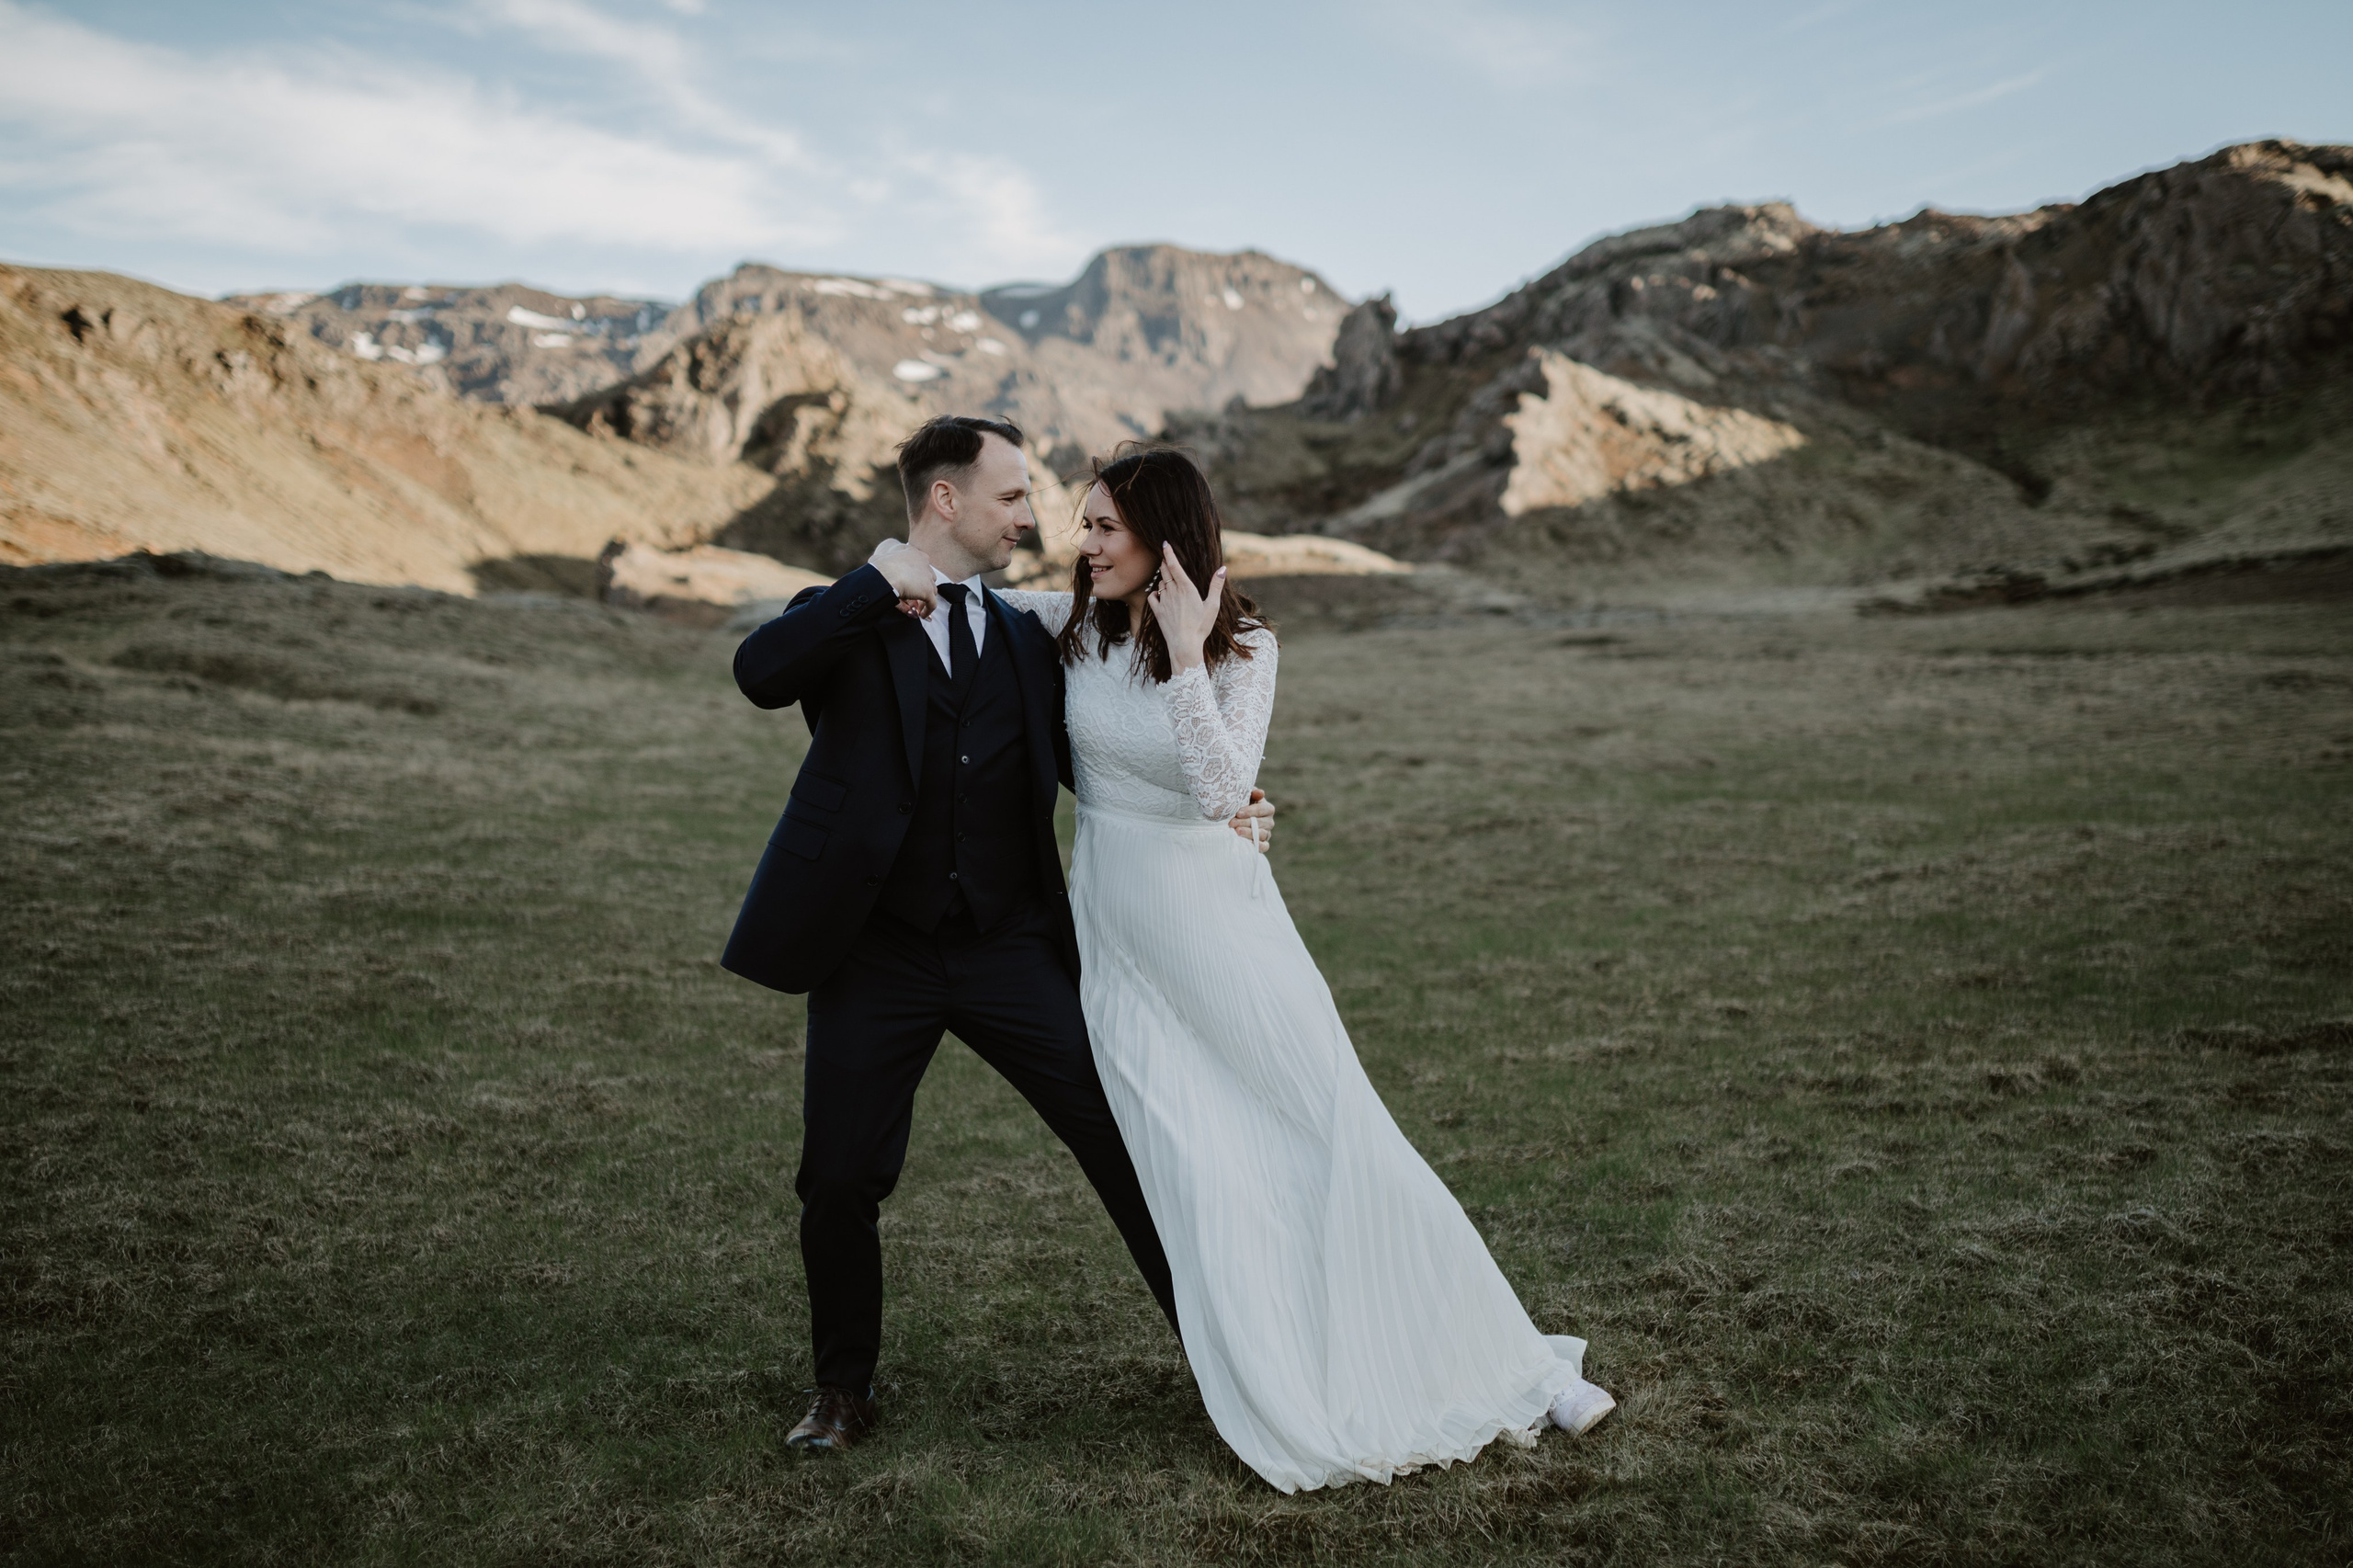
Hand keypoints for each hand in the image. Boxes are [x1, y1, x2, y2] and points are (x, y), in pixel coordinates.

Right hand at [869, 538, 936, 615]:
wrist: (885, 574)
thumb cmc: (878, 566)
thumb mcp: (880, 559)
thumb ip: (880, 559)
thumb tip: (873, 560)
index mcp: (915, 554)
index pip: (922, 566)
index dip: (918, 577)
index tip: (912, 584)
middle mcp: (925, 564)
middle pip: (929, 578)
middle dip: (923, 587)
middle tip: (916, 597)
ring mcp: (928, 578)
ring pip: (932, 591)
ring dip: (925, 599)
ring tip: (917, 607)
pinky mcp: (928, 591)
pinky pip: (932, 604)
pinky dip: (927, 610)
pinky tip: (921, 615)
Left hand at [1146, 543, 1222, 672]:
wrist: (1184, 645)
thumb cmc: (1201, 627)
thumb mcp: (1213, 606)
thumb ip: (1216, 586)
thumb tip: (1223, 568)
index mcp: (1186, 588)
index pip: (1174, 565)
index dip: (1169, 553)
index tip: (1165, 543)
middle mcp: (1172, 592)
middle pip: (1165, 571)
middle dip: (1165, 562)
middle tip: (1165, 557)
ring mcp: (1163, 601)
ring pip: (1160, 583)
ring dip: (1163, 578)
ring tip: (1167, 577)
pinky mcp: (1158, 612)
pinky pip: (1152, 596)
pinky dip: (1155, 592)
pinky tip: (1159, 593)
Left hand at [1226, 787, 1273, 853]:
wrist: (1237, 819)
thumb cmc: (1242, 805)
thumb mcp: (1246, 797)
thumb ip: (1252, 793)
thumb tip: (1260, 793)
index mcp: (1268, 809)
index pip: (1262, 809)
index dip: (1250, 811)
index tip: (1238, 813)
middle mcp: (1270, 822)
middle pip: (1260, 823)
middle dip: (1245, 823)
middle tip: (1232, 823)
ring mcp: (1267, 833)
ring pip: (1261, 835)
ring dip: (1248, 834)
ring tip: (1237, 832)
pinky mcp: (1264, 844)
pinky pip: (1264, 846)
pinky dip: (1257, 846)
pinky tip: (1246, 843)